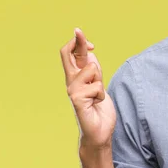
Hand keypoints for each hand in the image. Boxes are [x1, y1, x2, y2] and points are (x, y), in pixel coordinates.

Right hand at [60, 28, 116, 148]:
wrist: (98, 132)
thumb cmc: (98, 109)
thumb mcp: (98, 84)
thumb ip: (93, 70)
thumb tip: (89, 53)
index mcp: (75, 77)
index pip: (69, 54)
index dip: (77, 42)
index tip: (86, 39)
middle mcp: (70, 82)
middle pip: (66, 53)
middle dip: (78, 42)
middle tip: (82, 35)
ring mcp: (72, 91)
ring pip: (91, 69)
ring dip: (100, 80)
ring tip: (97, 94)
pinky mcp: (77, 100)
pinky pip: (96, 86)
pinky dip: (101, 94)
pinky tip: (96, 104)